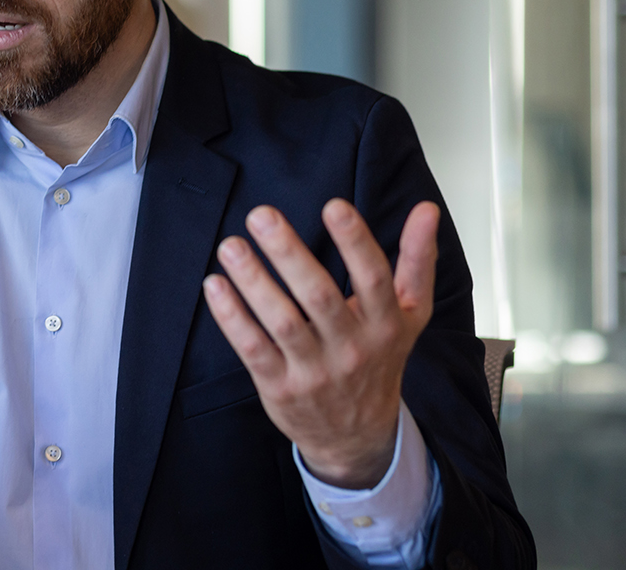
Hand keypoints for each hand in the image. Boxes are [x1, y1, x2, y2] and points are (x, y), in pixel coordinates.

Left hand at [202, 199, 437, 488]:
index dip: (356, 242)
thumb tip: (427, 209)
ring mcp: (315, 370)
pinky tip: (216, 286)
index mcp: (385, 324)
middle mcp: (352, 347)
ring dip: (254, 281)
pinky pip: (253, 349)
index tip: (334, 206)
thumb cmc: (379, 359)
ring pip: (283, 322)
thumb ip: (416, 260)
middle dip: (289, 253)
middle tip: (261, 215)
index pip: (374, 279)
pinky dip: (232, 318)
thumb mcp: (409, 315)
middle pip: (320, 296)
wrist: (358, 437)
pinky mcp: (281, 387)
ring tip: (231, 247)